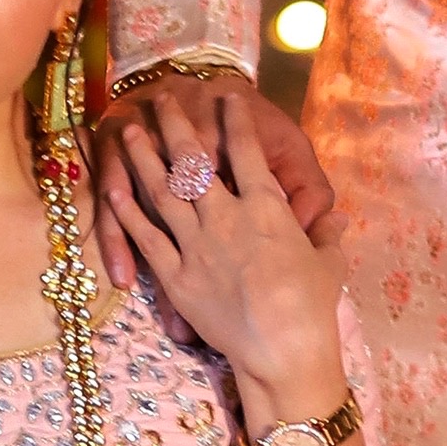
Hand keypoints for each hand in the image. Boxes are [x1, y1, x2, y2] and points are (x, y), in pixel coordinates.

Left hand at [93, 83, 346, 415]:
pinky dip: (126, 211)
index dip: (237, 118)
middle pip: (193, 158)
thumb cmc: (312, 307)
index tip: (228, 95)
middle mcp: (225, 216)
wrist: (281, 350)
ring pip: (161, 189)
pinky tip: (113, 189)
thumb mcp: (329, 263)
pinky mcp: (175, 276)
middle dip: (176, 123)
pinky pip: (145, 236)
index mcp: (267, 208)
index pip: (248, 149)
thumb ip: (325, 234)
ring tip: (131, 130)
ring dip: (144, 156)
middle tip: (163, 98)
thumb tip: (332, 218)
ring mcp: (196, 244)